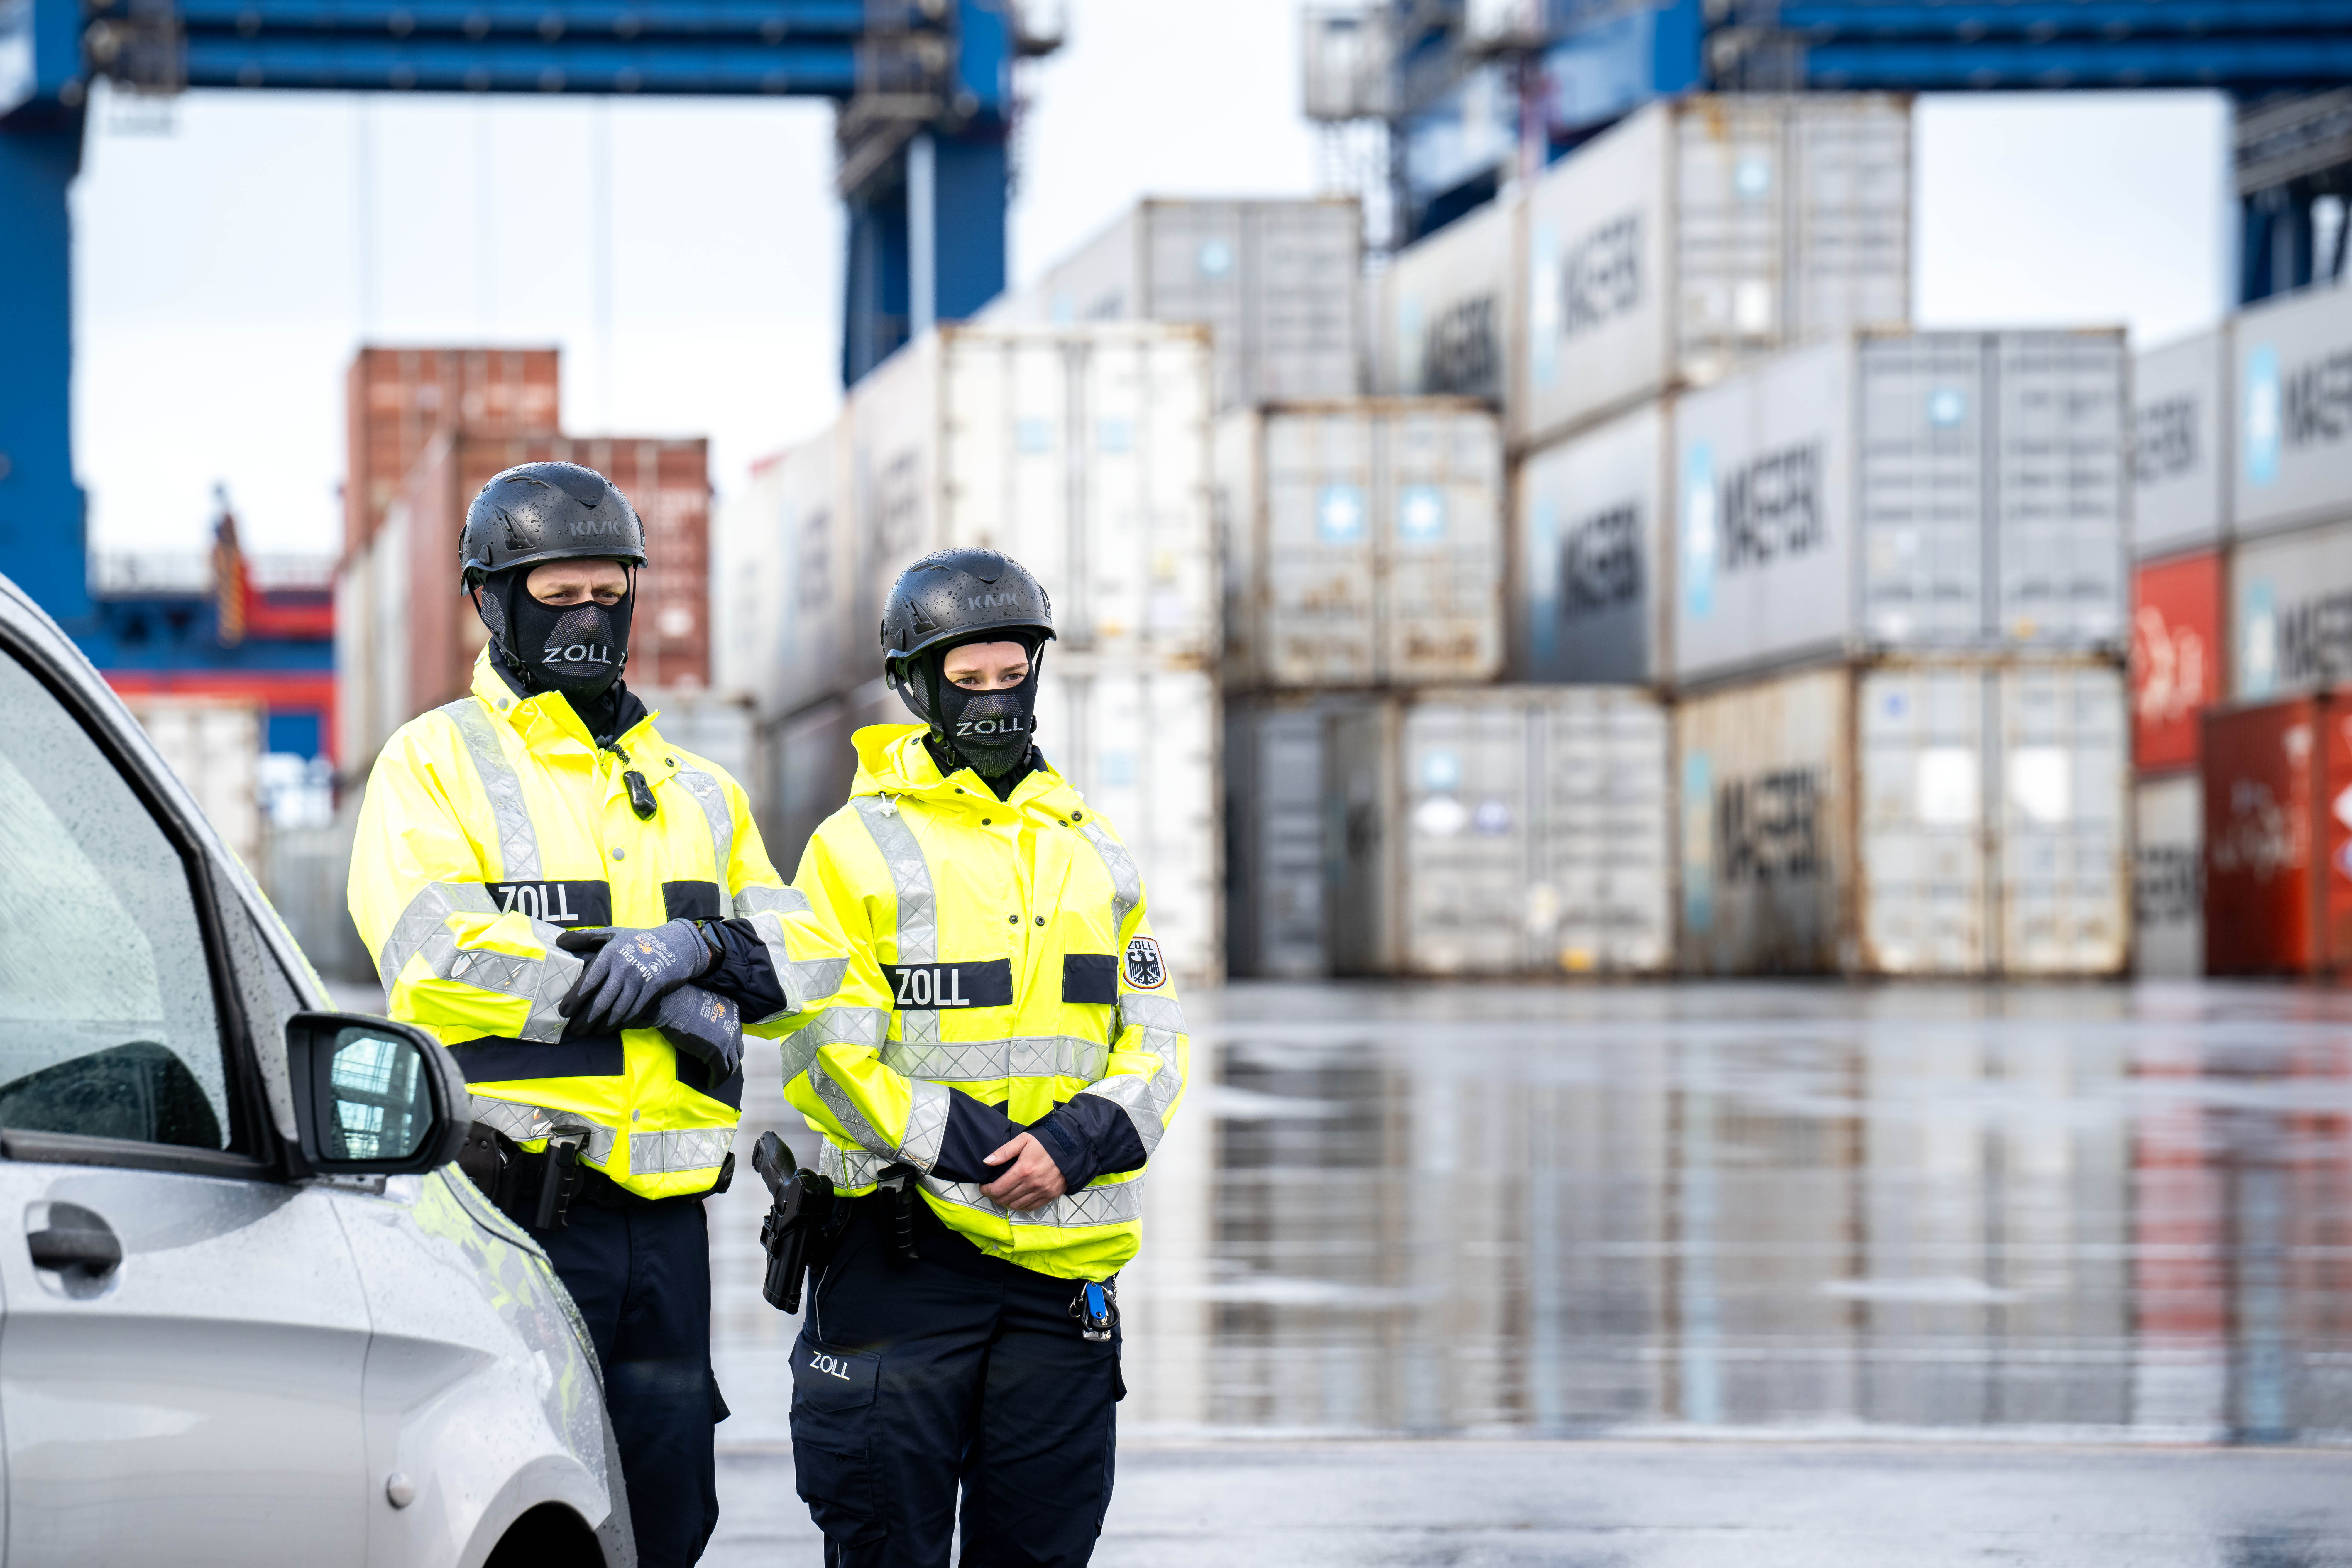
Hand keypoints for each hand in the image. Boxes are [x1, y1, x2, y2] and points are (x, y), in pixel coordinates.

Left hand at [557, 919, 712, 1034]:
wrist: (676, 945)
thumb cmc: (637, 940)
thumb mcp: (612, 934)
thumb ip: (585, 937)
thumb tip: (559, 941)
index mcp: (610, 954)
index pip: (588, 982)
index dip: (574, 1000)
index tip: (563, 1012)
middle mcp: (624, 969)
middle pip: (601, 1002)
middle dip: (585, 1019)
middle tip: (574, 1030)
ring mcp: (640, 981)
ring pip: (617, 1011)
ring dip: (602, 1026)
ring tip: (591, 1032)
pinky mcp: (653, 991)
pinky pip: (634, 1013)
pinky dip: (622, 1023)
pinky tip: (612, 1028)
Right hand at [653, 984, 742, 1079]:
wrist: (670, 1003)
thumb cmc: (678, 1001)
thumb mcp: (702, 1006)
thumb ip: (710, 1017)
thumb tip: (706, 1031)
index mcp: (732, 1011)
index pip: (736, 1035)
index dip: (729, 1047)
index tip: (720, 1055)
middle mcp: (734, 1025)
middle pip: (737, 1050)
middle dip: (729, 1061)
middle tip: (719, 1069)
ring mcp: (727, 1039)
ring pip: (732, 1064)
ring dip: (724, 1073)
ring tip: (714, 1078)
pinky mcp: (717, 1052)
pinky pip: (721, 1072)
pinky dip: (716, 1080)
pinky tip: (710, 1083)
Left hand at [980, 1133, 1066, 1211]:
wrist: (1071, 1147)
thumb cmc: (1044, 1142)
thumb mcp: (1023, 1140)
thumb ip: (1004, 1151)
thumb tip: (986, 1161)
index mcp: (1023, 1170)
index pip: (998, 1189)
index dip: (986, 1190)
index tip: (983, 1186)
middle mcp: (1032, 1184)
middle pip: (1005, 1199)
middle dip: (994, 1196)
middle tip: (991, 1190)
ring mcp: (1042, 1192)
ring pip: (1016, 1206)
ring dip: (1005, 1202)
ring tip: (1002, 1194)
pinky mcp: (1051, 1196)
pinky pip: (1030, 1208)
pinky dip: (1020, 1206)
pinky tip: (1016, 1199)